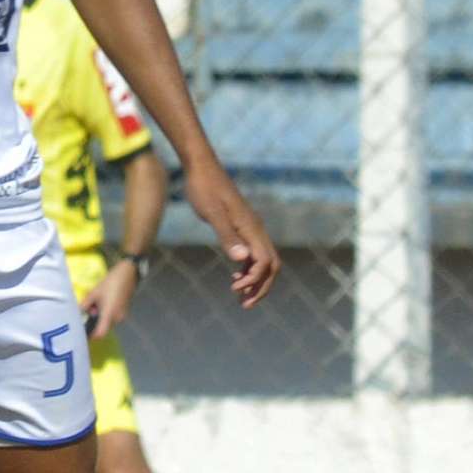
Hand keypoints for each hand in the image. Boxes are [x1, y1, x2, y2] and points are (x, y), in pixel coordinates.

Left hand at [83, 261, 136, 338]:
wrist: (127, 274)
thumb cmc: (110, 283)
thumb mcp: (94, 293)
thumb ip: (85, 305)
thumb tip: (78, 313)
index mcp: (109, 315)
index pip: (100, 334)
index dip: (91, 336)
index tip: (83, 334)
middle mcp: (117, 318)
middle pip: (103, 327)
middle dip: (94, 321)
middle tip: (89, 309)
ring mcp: (122, 315)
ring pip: (107, 321)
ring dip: (100, 316)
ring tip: (95, 303)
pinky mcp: (124, 311)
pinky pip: (112, 316)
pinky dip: (106, 313)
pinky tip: (103, 301)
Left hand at [181, 162, 279, 306]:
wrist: (200, 168)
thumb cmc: (204, 189)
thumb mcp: (212, 214)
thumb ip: (227, 236)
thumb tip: (242, 260)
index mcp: (251, 228)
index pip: (265, 262)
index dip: (254, 281)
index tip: (235, 290)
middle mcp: (256, 229)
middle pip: (271, 265)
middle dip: (262, 287)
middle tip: (245, 305)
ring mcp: (250, 227)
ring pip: (263, 260)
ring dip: (255, 280)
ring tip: (240, 297)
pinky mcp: (242, 226)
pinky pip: (253, 253)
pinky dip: (248, 269)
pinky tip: (235, 277)